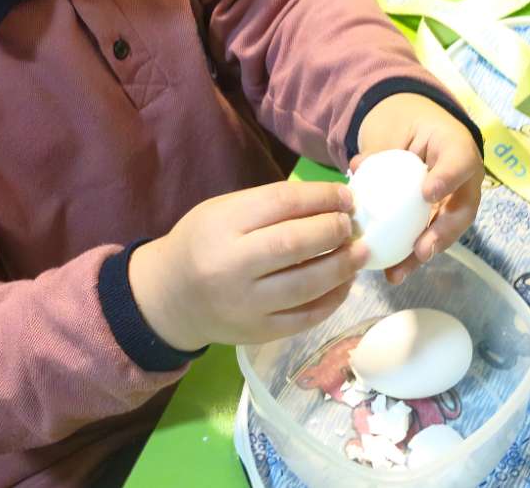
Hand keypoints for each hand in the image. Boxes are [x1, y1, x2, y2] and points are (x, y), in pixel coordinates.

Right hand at [130, 181, 370, 350]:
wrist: (169, 298)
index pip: (282, 204)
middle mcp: (232, 266)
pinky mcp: (257, 332)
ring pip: (306, 284)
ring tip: (360, 253)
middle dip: (334, 231)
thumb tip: (330, 201)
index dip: (322, 198)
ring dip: (342, 267)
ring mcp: (245, 304)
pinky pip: (305, 317)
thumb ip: (270, 206)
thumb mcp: (223, 211)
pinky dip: (332, 299)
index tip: (347, 197)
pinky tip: (344, 283)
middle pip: (296, 244)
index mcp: (222, 226)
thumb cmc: (202, 243)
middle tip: (352, 225)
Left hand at [354, 93, 483, 284]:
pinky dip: (412, 256)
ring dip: (425, 252)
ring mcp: (454, 200)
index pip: (459, 161)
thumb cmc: (405, 123)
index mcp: (456, 145)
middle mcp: (464, 177)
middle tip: (423, 248)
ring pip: (447, 230)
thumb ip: (379, 150)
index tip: (427, 193)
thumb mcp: (393, 127)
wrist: (413, 128)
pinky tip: (393, 272)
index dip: (448, 179)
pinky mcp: (439, 218)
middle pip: (462, 208)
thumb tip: (357, 168)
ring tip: (401, 271)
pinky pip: (429, 237)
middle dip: (443, 232)